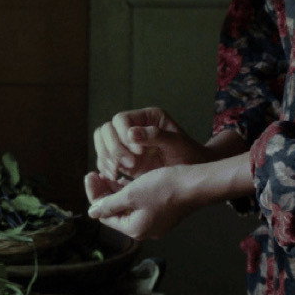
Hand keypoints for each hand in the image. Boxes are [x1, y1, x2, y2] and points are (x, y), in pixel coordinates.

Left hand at [82, 168, 194, 241]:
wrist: (196, 184)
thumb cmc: (164, 187)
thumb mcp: (131, 194)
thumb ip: (109, 204)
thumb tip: (92, 213)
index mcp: (135, 229)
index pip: (105, 215)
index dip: (94, 195)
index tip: (89, 176)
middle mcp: (144, 230)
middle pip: (116, 211)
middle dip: (104, 192)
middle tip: (95, 173)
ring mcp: (155, 222)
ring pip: (128, 206)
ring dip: (116, 190)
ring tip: (108, 173)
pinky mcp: (163, 212)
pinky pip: (140, 204)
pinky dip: (130, 192)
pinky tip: (125, 178)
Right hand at [91, 107, 212, 181]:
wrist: (193, 173)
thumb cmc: (189, 155)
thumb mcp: (177, 143)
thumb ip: (156, 136)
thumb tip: (131, 133)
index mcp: (146, 117)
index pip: (121, 119)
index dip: (123, 135)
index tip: (139, 153)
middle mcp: (133, 126)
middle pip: (106, 130)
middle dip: (114, 148)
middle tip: (129, 165)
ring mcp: (126, 143)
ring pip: (101, 143)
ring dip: (106, 158)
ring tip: (118, 173)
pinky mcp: (123, 159)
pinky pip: (105, 159)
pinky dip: (105, 167)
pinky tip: (114, 177)